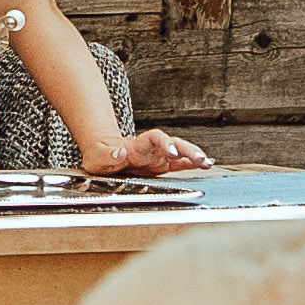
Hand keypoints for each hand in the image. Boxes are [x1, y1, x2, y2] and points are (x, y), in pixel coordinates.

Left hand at [86, 126, 212, 177]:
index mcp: (137, 144)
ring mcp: (158, 156)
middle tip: (200, 159)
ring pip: (180, 152)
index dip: (164, 143)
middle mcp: (151, 148)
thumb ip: (108, 155)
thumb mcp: (97, 155)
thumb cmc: (99, 154)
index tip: (171, 152)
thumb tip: (120, 153)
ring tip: (208, 162)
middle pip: (174, 143)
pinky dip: (193, 164)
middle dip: (188, 150)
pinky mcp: (161, 165)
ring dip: (194, 156)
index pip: (155, 138)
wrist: (103, 153)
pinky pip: (179, 164)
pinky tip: (206, 164)